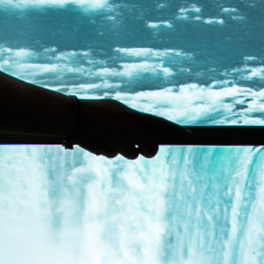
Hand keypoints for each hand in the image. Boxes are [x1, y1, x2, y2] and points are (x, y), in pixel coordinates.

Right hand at [74, 100, 190, 159]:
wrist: (73, 117)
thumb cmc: (96, 110)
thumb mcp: (117, 109)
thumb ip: (132, 119)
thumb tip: (144, 131)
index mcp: (134, 116)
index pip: (161, 123)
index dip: (176, 130)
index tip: (189, 134)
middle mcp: (131, 130)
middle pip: (151, 148)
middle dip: (148, 150)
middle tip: (144, 148)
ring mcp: (121, 142)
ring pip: (132, 154)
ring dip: (125, 149)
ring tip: (110, 136)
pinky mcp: (111, 151)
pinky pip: (115, 154)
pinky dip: (110, 149)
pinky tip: (100, 139)